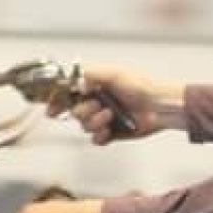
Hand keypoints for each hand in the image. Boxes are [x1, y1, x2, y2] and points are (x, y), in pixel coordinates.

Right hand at [45, 65, 179, 143]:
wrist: (160, 107)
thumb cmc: (142, 86)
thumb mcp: (114, 73)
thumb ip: (90, 74)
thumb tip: (73, 82)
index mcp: (95, 86)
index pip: (69, 94)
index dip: (58, 102)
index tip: (51, 110)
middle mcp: (97, 102)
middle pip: (74, 112)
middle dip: (84, 112)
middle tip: (98, 107)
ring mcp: (104, 119)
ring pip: (84, 127)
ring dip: (95, 123)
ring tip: (110, 117)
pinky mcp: (112, 133)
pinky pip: (96, 140)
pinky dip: (101, 136)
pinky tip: (109, 131)